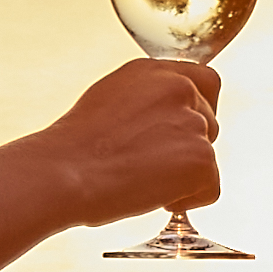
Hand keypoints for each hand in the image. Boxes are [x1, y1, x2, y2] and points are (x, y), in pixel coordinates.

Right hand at [33, 57, 221, 226]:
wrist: (62, 174)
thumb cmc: (72, 151)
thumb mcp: (107, 103)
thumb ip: (142, 102)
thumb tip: (159, 123)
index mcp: (152, 71)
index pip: (204, 82)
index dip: (198, 112)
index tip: (181, 135)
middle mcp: (177, 87)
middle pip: (210, 123)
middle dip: (188, 149)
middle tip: (149, 167)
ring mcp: (192, 122)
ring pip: (207, 158)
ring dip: (182, 176)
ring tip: (139, 182)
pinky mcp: (201, 157)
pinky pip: (210, 188)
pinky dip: (188, 200)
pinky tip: (152, 197)